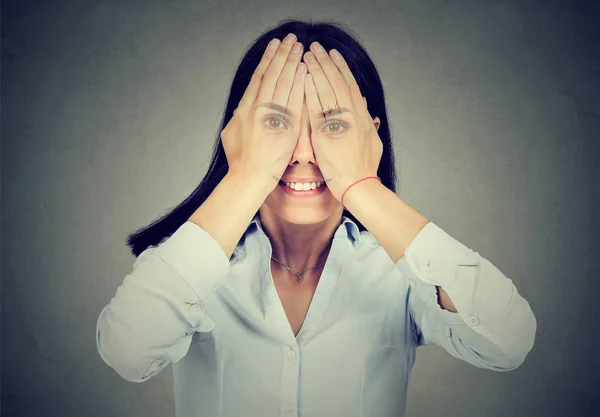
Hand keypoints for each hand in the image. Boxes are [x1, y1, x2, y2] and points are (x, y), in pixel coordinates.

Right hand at [221, 33, 305, 192]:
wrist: (249, 179)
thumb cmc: (240, 163)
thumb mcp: (231, 135)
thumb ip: (238, 119)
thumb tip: (240, 110)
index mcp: (244, 109)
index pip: (258, 78)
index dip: (267, 60)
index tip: (274, 46)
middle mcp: (257, 108)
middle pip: (270, 74)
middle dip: (280, 54)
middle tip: (289, 39)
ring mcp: (271, 116)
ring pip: (282, 82)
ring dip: (291, 62)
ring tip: (298, 47)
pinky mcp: (285, 126)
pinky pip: (292, 99)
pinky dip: (297, 83)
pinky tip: (303, 69)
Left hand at [303, 43, 382, 202]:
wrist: (359, 185)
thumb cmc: (364, 168)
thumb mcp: (373, 143)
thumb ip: (370, 127)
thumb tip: (372, 116)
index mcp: (362, 116)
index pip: (350, 85)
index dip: (341, 68)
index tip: (333, 54)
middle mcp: (352, 115)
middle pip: (338, 82)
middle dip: (326, 63)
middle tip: (316, 47)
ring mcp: (339, 123)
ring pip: (327, 90)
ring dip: (316, 70)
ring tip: (308, 55)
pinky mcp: (325, 133)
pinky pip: (316, 107)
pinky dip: (310, 91)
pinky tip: (303, 78)